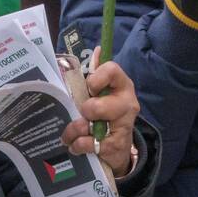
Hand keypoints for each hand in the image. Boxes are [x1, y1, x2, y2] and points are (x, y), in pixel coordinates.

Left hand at [62, 47, 139, 176]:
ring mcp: (124, 126)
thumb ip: (97, 74)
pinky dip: (78, 145)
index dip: (96, 78)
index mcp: (122, 86)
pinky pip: (88, 144)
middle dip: (84, 111)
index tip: (89, 87)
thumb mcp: (102, 93)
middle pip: (97, 106)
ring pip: (89, 126)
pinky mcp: (116, 146)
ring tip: (70, 134)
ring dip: (74, 130)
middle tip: (83, 114)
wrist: (118, 146)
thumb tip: (98, 50)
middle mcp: (127, 104)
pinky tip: (76, 145)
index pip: (112, 70)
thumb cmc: (106, 114)